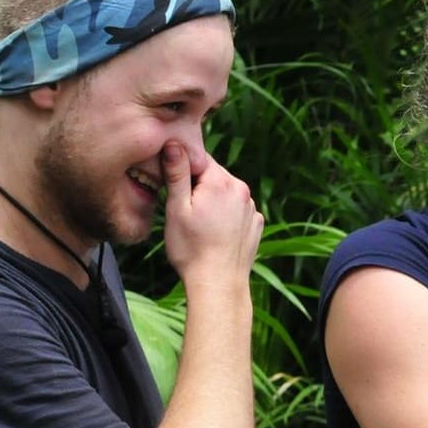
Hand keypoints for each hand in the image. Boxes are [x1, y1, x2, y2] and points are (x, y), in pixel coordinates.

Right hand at [162, 140, 264, 289]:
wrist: (218, 285)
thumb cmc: (191, 249)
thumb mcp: (176, 208)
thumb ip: (177, 173)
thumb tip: (174, 142)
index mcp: (221, 181)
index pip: (198, 158)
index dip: (181, 168)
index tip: (171, 185)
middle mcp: (242, 190)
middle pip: (213, 175)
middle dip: (197, 185)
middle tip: (183, 209)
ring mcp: (252, 208)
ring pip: (226, 193)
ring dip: (213, 201)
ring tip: (200, 225)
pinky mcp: (256, 225)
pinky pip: (237, 210)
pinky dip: (226, 215)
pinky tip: (215, 233)